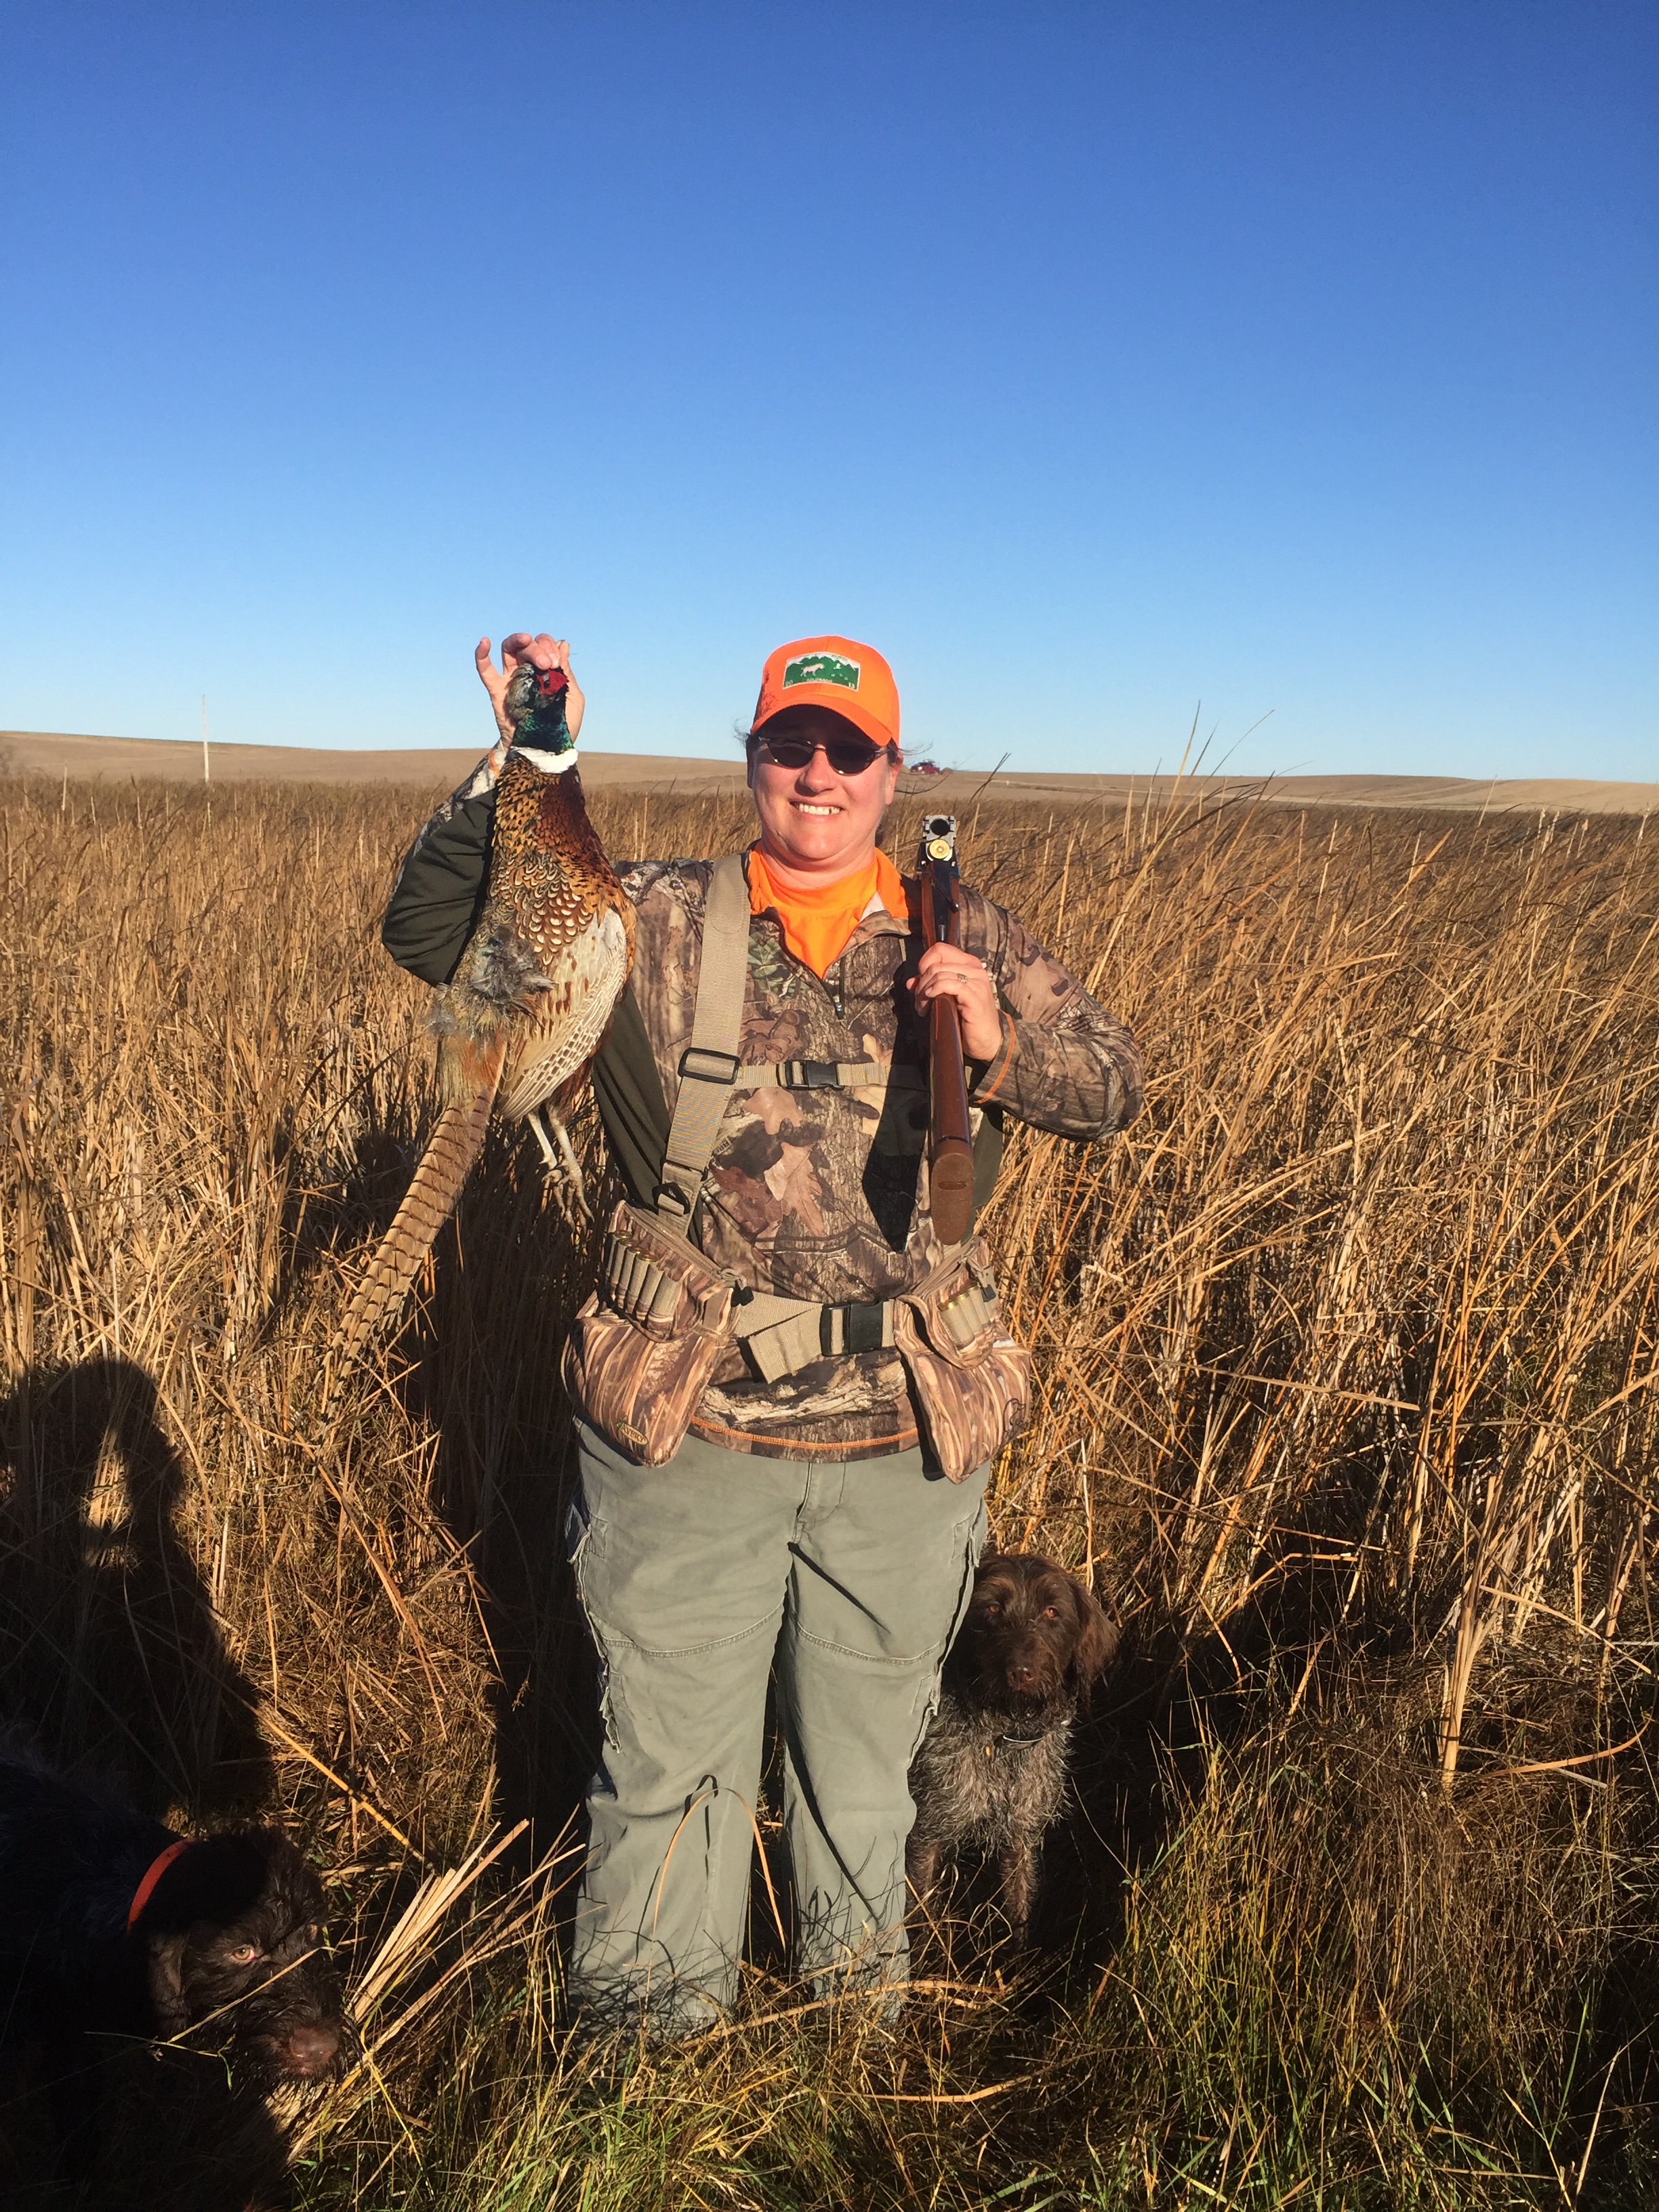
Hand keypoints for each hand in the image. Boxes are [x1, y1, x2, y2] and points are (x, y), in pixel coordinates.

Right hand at [474, 633, 585, 745]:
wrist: (545, 750)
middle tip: (546, 663)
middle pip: (527, 645)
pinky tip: (485, 642)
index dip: (550, 647)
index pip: (545, 645)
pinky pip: (485, 669)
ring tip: (524, 640)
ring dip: (516, 641)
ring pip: (509, 649)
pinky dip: (481, 654)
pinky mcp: (497, 691)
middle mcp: (528, 670)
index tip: (556, 663)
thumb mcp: (572, 697)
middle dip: (538, 647)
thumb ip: (566, 672)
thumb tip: (563, 644)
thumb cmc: (561, 726)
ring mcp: (511, 679)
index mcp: (547, 670)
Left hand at [909, 944, 1004, 1060]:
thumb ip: (930, 986)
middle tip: (919, 1001)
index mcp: (969, 964)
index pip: (940, 949)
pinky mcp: (976, 998)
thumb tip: (911, 982)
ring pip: (940, 974)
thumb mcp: (946, 997)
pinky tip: (931, 999)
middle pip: (936, 964)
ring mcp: (977, 983)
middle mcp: (975, 970)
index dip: (924, 963)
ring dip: (925, 991)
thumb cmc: (967, 1018)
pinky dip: (936, 990)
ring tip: (924, 1007)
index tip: (920, 982)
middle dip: (922, 983)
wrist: (988, 1039)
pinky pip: (951, 985)